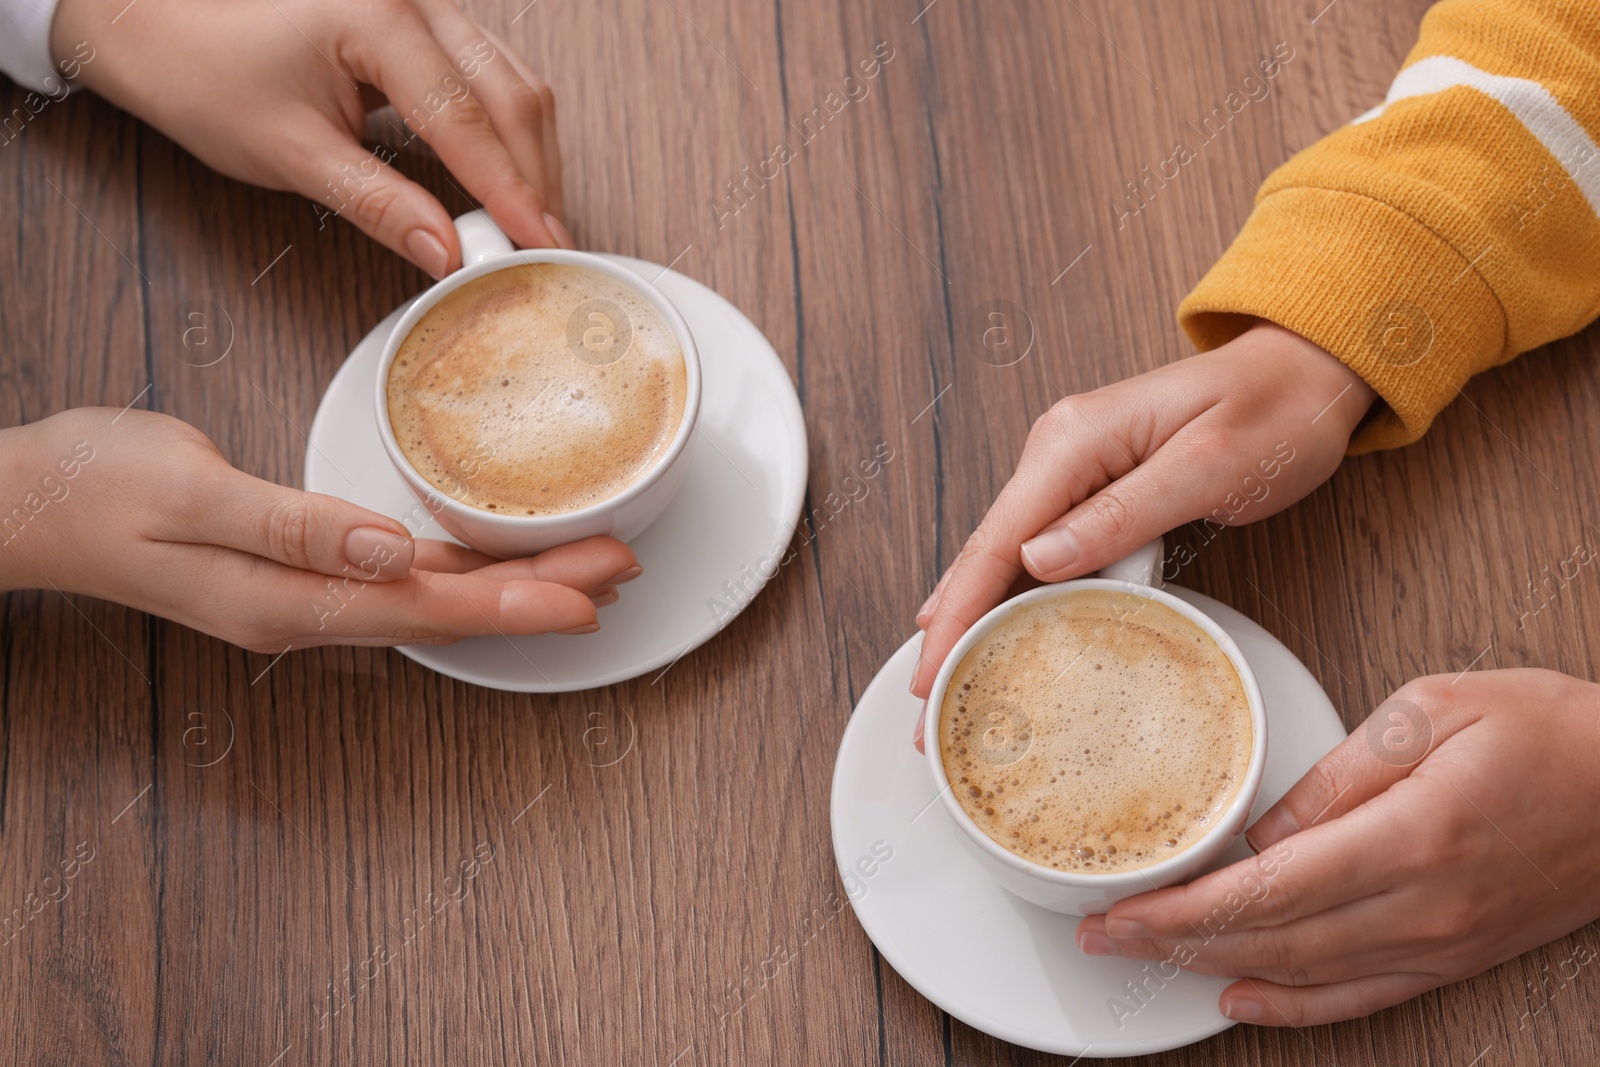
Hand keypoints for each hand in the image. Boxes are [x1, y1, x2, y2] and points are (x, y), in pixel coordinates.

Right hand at [0, 408, 638, 650]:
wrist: (28, 503)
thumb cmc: (95, 487)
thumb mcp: (189, 492)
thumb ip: (292, 524)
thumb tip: (385, 548)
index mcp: (291, 598)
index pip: (428, 607)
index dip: (515, 602)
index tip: (588, 595)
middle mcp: (308, 609)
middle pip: (448, 609)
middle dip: (540, 591)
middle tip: (622, 568)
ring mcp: (304, 596)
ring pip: (432, 597)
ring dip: (511, 585)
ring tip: (587, 567)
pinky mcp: (299, 570)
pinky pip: (400, 579)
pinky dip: (458, 570)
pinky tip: (491, 560)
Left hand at [52, 0, 569, 275]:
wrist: (158, 25)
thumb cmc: (206, 73)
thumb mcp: (291, 154)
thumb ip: (379, 204)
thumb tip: (444, 252)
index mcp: (379, 18)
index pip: (468, 120)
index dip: (510, 192)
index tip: (537, 246)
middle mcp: (414, 0)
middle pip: (514, 95)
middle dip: (537, 178)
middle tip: (549, 248)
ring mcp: (426, 8)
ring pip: (515, 82)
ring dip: (533, 156)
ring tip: (535, 225)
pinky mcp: (425, 26)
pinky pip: (494, 75)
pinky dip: (510, 132)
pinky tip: (512, 180)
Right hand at [910, 323, 1376, 737]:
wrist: (1305, 373)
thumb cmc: (1272, 412)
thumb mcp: (1207, 467)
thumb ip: (1122, 514)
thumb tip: (1038, 562)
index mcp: (1073, 440)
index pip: (997, 539)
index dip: (959, 612)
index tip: (931, 671)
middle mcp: (1057, 450)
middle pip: (985, 551)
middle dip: (951, 627)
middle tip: (926, 701)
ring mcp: (1068, 468)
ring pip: (1004, 555)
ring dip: (974, 617)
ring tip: (946, 683)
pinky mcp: (1088, 487)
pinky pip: (1037, 551)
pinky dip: (1009, 596)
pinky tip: (985, 632)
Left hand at [1075, 669, 1599, 1025]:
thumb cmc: (1547, 732)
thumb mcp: (1432, 709)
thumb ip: (1339, 774)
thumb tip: (1266, 832)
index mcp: (1411, 837)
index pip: (1268, 890)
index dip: (1183, 909)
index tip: (1120, 911)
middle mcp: (1423, 907)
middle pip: (1272, 940)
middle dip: (1175, 942)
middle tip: (1102, 934)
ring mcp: (1442, 942)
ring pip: (1306, 974)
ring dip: (1216, 969)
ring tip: (1147, 960)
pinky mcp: (1457, 956)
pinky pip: (1361, 995)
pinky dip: (1293, 1005)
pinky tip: (1240, 999)